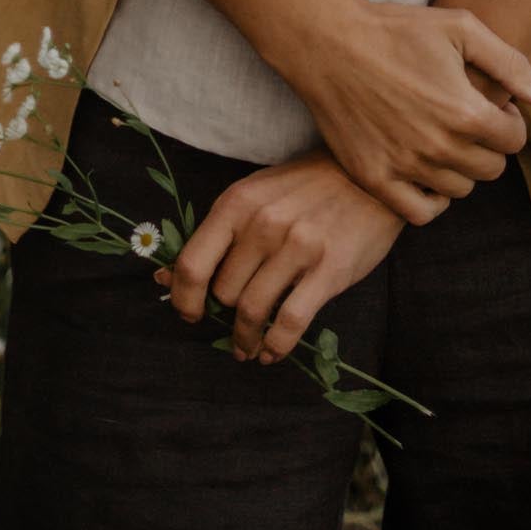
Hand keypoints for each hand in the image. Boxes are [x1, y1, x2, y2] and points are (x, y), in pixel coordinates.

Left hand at [161, 154, 408, 361]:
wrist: (368, 177)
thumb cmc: (305, 187)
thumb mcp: (255, 195)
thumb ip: (216, 235)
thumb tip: (163, 276)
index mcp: (238, 203)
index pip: (192, 264)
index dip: (183, 299)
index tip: (190, 314)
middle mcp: (263, 224)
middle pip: (224, 293)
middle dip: (224, 315)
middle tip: (234, 325)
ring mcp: (297, 247)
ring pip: (253, 312)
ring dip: (246, 339)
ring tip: (247, 347)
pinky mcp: (329, 270)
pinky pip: (290, 323)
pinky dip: (276, 346)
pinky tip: (272, 352)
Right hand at [293, 1, 530, 223]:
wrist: (330, 43)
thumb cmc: (398, 30)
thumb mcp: (461, 29)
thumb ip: (512, 66)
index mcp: (465, 113)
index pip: (513, 141)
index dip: (507, 119)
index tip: (490, 103)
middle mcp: (439, 148)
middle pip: (490, 168)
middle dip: (488, 144)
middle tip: (465, 118)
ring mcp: (405, 168)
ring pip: (460, 189)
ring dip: (460, 167)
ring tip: (442, 136)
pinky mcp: (375, 179)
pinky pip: (421, 212)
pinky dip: (430, 198)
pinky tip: (425, 168)